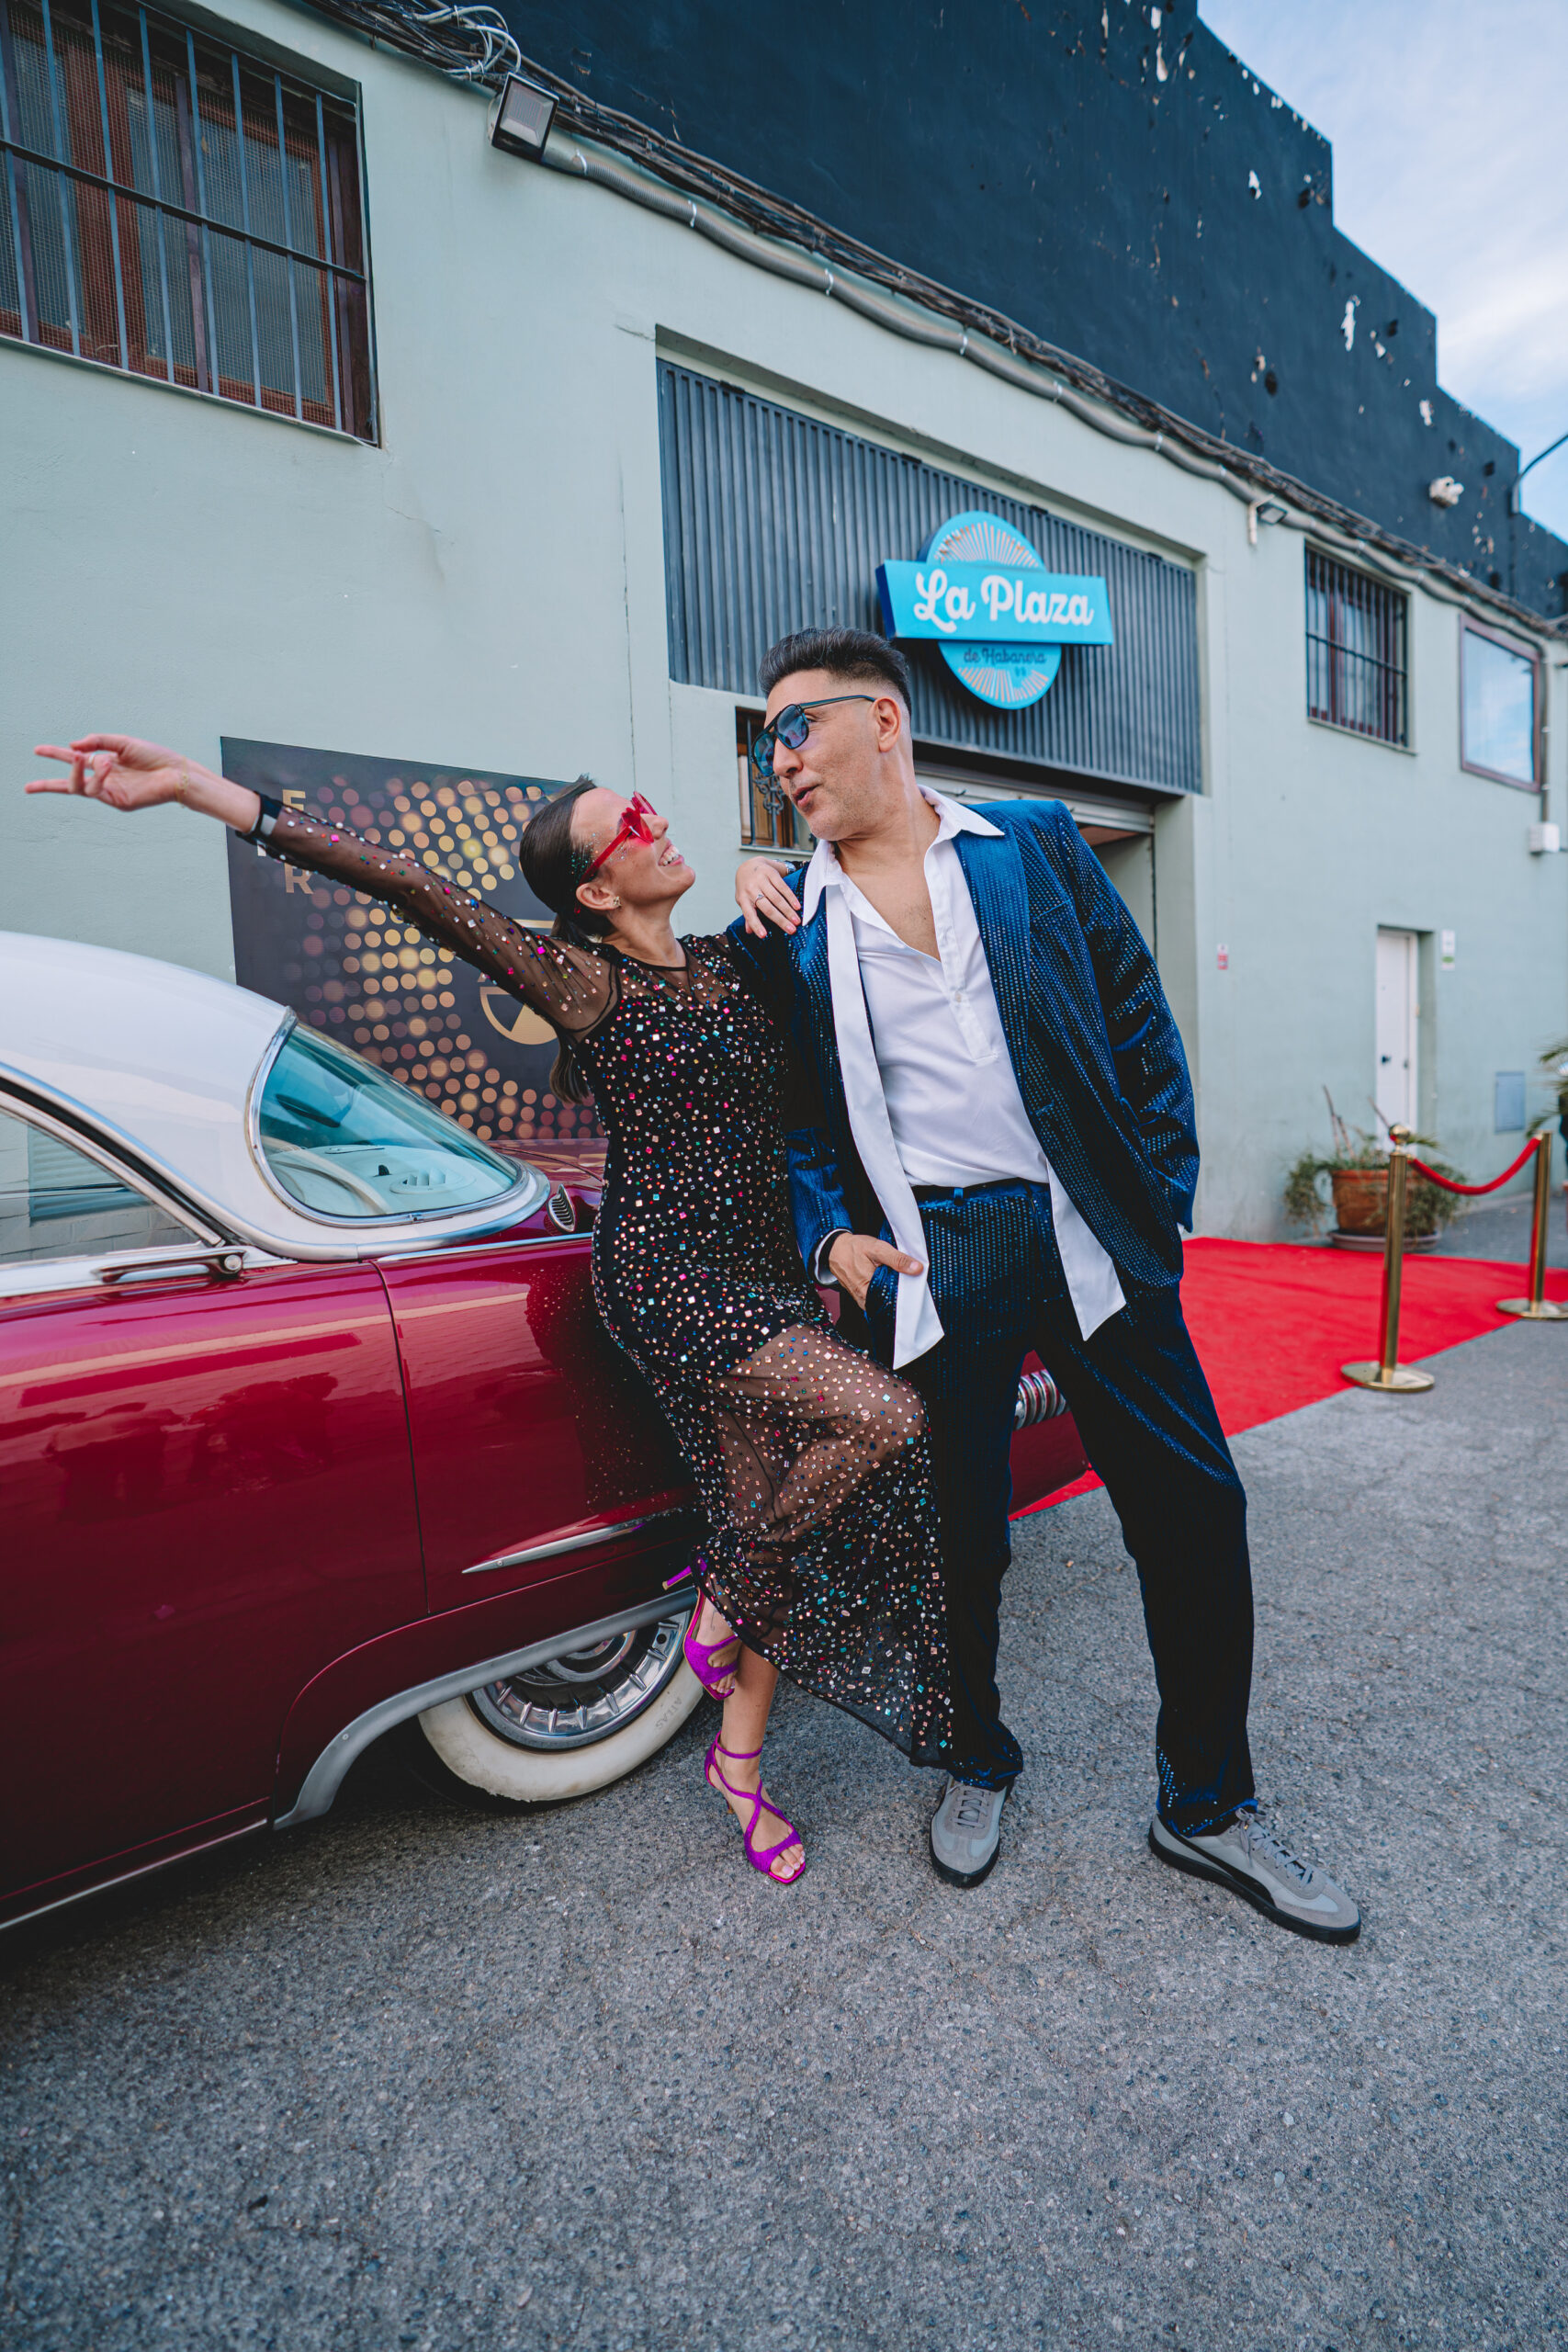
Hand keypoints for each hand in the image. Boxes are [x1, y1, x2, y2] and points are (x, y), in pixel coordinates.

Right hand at [27, 735, 260, 831]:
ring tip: (83, 757)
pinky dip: (98, 776)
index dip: (56, 755)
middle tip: (28, 787)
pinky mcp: (119, 802)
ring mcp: (111, 793)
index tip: (37, 751)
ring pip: (80, 788)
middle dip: (48, 785)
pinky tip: (107, 764)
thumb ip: (97, 742)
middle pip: (69, 784)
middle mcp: (105, 779)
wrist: (178, 772)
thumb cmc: (155, 757)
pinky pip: (98, 790)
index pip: (75, 760)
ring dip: (77, 771)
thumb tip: (73, 747)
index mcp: (106, 763)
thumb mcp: (123, 742)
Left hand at [735, 857, 801, 938]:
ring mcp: (761, 880)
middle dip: (780, 920)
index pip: (749, 914)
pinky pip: (783, 887)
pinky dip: (791, 898)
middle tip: (791, 930)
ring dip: (788, 911)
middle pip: (767, 908)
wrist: (749, 865)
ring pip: (777, 898)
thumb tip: (749, 931)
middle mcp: (751, 889)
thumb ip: (747, 914)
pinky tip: (797, 906)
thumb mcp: (743, 899)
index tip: (763, 935)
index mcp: (743, 898)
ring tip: (796, 920)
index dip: (756, 925)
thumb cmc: (746, 886)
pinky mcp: (771, 874)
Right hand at [827, 1231, 924, 1311]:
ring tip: (897, 1280)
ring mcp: (861, 1300)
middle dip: (900, 1292)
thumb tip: (917, 1268)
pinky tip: (888, 1283)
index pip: (895, 1297)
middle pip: (890, 1301)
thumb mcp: (877, 1248)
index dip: (907, 1291)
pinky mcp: (861, 1298)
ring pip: (884, 1301)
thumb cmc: (854, 1248)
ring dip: (892, 1292)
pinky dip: (885, 1292)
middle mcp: (863, 1298)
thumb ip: (897, 1259)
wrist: (836, 1249)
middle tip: (907, 1280)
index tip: (915, 1283)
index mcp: (868, 1287)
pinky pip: (877, 1299)